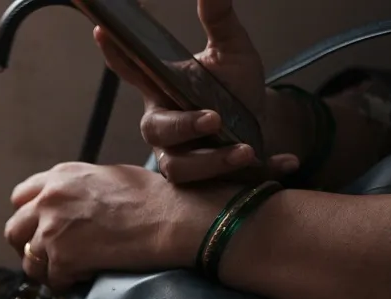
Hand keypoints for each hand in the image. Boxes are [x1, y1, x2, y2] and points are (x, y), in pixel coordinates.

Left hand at [6, 163, 223, 288]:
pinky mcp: (62, 259)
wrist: (169, 218)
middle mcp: (49, 200)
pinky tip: (85, 279)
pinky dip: (67, 285)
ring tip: (69, 273)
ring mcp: (52, 230)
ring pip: (29, 262)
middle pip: (14, 231)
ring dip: (46, 271)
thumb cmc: (152, 197)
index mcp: (59, 177)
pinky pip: (53, 281)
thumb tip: (72, 207)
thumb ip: (77, 189)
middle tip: (49, 258)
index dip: (28, 218)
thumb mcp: (107, 177)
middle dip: (28, 247)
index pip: (20, 198)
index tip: (39, 230)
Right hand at [95, 0, 299, 184]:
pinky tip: (286, 161)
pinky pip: (225, 185)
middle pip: (157, 130)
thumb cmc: (237, 91)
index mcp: (164, 92)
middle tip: (213, 118)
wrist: (263, 130)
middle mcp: (165, 128)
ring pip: (181, 168)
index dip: (117, 54)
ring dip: (215, 160)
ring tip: (246, 149)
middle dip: (184, 126)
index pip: (135, 71)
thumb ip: (219, 21)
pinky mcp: (205, 185)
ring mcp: (182, 159)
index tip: (103, 32)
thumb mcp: (233, 52)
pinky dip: (261, 171)